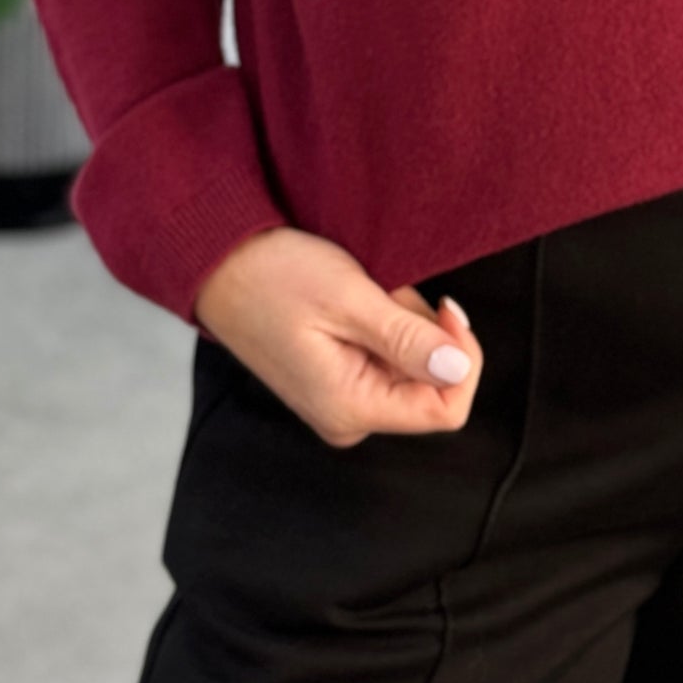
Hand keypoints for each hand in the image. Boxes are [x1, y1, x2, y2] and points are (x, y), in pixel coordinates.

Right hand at [191, 226, 484, 445]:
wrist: (220, 264)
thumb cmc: (275, 277)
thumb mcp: (350, 300)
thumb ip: (407, 339)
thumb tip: (459, 370)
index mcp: (351, 409)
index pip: (446, 409)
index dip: (462, 358)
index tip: (447, 307)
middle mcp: (348, 417)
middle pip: (430, 383)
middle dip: (424, 331)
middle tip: (387, 291)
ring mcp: (341, 400)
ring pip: (410, 365)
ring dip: (403, 321)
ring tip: (365, 291)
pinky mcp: (336, 379)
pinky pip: (386, 356)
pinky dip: (385, 323)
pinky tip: (356, 299)